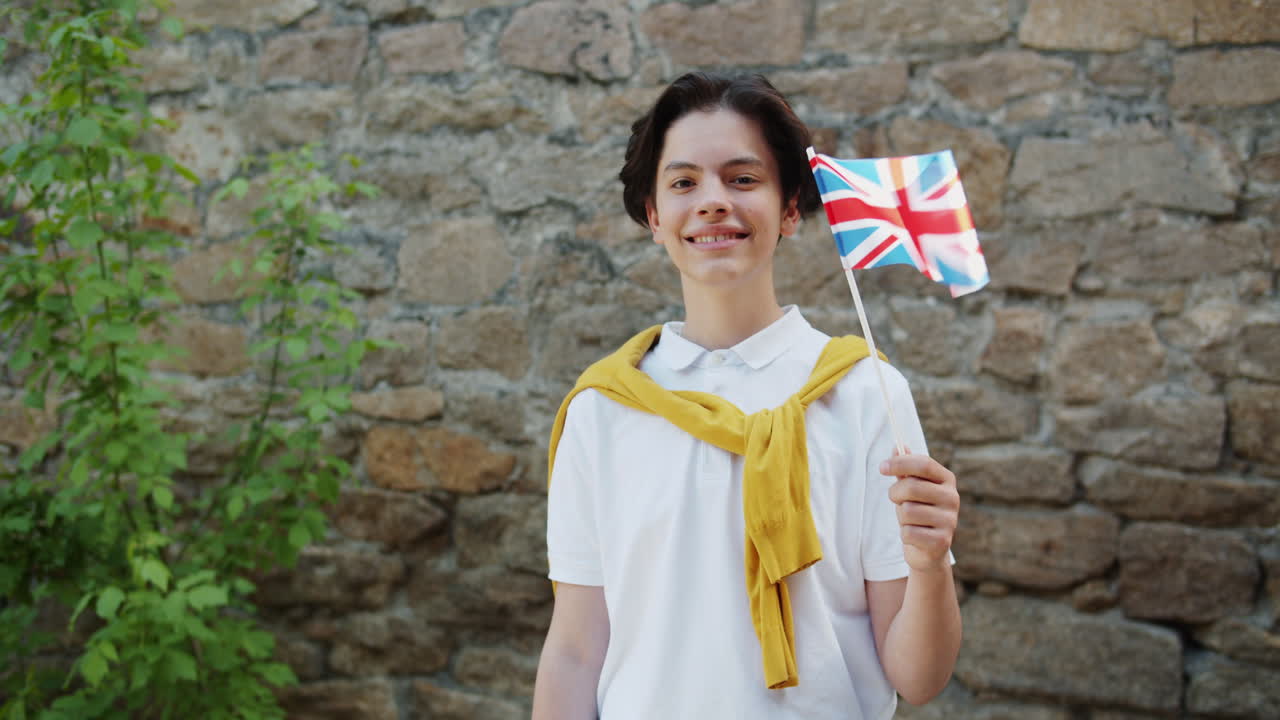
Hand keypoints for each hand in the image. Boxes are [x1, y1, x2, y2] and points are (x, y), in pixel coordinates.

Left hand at [879, 450, 958, 572]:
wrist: (928, 550)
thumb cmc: (918, 512)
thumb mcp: (911, 488)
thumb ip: (905, 468)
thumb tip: (897, 446)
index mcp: (946, 480)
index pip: (924, 464)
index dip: (900, 463)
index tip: (881, 467)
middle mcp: (952, 498)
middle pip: (912, 486)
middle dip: (895, 494)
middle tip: (897, 501)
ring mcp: (950, 520)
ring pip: (908, 511)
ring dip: (901, 517)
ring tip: (910, 521)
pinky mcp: (942, 542)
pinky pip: (909, 532)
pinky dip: (905, 535)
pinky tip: (914, 537)